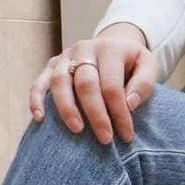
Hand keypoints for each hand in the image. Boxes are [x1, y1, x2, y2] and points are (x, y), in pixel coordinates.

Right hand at [29, 25, 159, 144]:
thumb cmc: (131, 63)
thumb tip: (129, 104)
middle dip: (95, 114)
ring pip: (60, 82)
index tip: (126, 135)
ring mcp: (65, 56)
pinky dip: (36, 99)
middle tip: (105, 139)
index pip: (112, 85)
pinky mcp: (52, 65)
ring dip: (67, 108)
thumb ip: (144, 83)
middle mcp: (84, 48)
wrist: (113, 44)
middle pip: (86, 83)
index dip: (119, 112)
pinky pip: (39, 82)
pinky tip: (40, 118)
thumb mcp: (148, 65)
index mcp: (110, 48)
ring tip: (77, 130)